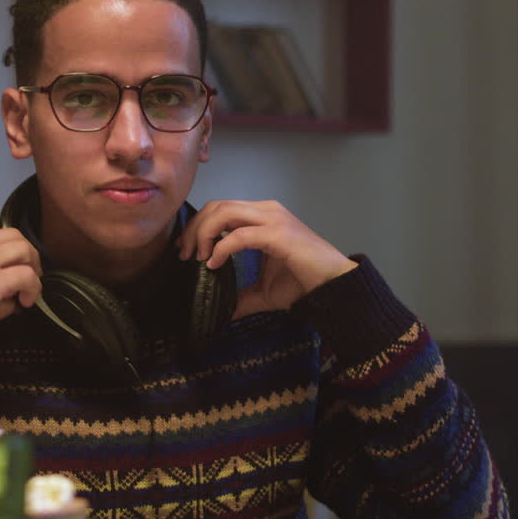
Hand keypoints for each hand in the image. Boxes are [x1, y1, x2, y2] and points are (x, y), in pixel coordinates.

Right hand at [0, 228, 42, 342]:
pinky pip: (26, 275)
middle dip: (27, 254)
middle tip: (28, 276)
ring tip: (29, 289)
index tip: (11, 271)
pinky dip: (33, 287)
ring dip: (33, 268)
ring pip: (23, 248)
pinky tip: (26, 302)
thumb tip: (8, 292)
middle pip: (13, 235)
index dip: (7, 254)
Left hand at [178, 200, 357, 320]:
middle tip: (184, 254)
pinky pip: (239, 235)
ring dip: (203, 234)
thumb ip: (240, 295)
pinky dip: (221, 248)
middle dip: (195, 228)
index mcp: (262, 216)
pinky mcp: (278, 233)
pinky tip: (213, 264)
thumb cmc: (302, 283)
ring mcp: (273, 219)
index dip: (198, 226)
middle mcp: (266, 211)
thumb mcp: (263, 292)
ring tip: (197, 257)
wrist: (333, 286)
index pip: (220, 208)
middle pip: (217, 206)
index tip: (186, 251)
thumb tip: (220, 312)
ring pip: (224, 213)